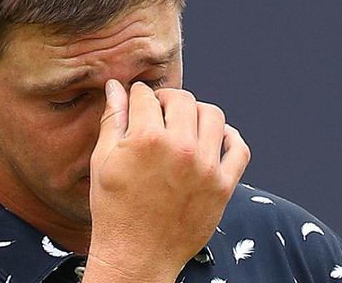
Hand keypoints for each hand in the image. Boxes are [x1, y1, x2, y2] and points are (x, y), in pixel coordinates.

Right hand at [83, 81, 249, 282]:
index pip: (146, 95)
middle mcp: (180, 148)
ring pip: (213, 115)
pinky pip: (238, 148)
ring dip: (196, 112)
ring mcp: (206, 167)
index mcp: (146, 139)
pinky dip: (229, 137)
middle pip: (182, 99)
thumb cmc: (114, 208)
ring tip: (183, 124)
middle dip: (166, 99)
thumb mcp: (103, 160)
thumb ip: (112, 119)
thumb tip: (116, 87)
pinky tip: (212, 140)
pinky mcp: (223, 186)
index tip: (136, 101)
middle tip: (158, 111)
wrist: (136, 255)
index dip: (137, 95)